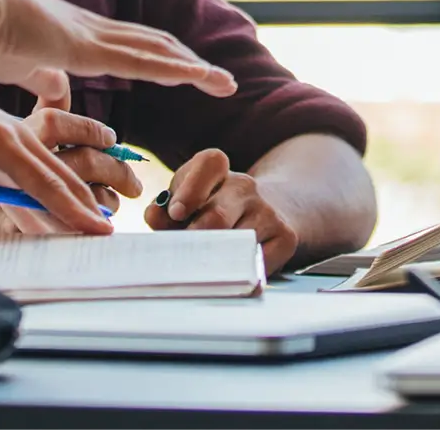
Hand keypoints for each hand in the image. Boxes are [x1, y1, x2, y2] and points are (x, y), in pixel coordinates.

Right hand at [0, 0, 239, 106]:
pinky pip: (142, 61)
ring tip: (224, 82)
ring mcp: (91, 35)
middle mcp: (90, 29)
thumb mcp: (18, 63)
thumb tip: (58, 93)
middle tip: (218, 79)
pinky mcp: (86, 48)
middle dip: (186, 62)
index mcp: (73, 35)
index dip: (157, 57)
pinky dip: (175, 69)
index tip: (182, 70)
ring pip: (156, 50)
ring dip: (193, 67)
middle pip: (151, 44)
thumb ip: (41, 77)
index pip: (126, 46)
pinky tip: (200, 77)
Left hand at [0, 87, 112, 235]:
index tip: (99, 230)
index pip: (44, 184)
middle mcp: (16, 133)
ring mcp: (17, 127)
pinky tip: (82, 175)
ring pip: (59, 161)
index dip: (72, 209)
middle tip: (111, 231)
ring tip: (114, 199)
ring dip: (87, 181)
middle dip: (88, 202)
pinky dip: (68, 166)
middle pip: (61, 173)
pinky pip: (48, 150)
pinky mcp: (11, 127)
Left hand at [146, 149, 301, 274]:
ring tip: (200, 270)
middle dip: (195, 240)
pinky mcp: (285, 237)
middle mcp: (245, 186)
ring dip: (214, 261)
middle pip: (217, 216)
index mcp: (218, 170)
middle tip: (180, 257)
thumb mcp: (188, 200)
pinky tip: (228, 275)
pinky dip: (239, 274)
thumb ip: (165, 209)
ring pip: (236, 243)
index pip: (209, 165)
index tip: (176, 213)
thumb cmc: (215, 208)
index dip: (190, 189)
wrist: (271, 210)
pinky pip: (257, 263)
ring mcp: (268, 211)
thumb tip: (154, 216)